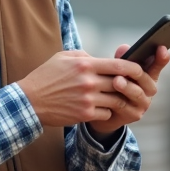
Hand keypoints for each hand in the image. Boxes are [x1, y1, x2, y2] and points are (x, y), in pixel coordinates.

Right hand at [19, 49, 152, 127]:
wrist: (29, 101)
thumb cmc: (45, 77)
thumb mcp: (63, 58)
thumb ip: (84, 56)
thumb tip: (101, 59)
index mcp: (85, 65)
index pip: (119, 65)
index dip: (135, 68)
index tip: (140, 70)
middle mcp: (88, 82)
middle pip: (122, 84)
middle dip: (131, 86)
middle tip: (134, 87)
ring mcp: (87, 99)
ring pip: (117, 100)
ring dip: (120, 100)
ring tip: (119, 98)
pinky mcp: (84, 114)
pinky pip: (106, 113)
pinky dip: (107, 111)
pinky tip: (102, 108)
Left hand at [87, 44, 169, 137]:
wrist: (103, 109)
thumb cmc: (112, 85)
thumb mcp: (116, 70)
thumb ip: (121, 60)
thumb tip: (124, 48)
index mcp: (147, 75)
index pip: (157, 65)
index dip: (161, 58)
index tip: (162, 48)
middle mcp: (149, 89)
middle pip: (146, 79)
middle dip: (137, 72)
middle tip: (127, 67)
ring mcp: (143, 103)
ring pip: (137, 93)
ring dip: (127, 87)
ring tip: (116, 81)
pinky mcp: (133, 115)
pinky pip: (125, 107)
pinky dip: (115, 101)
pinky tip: (106, 97)